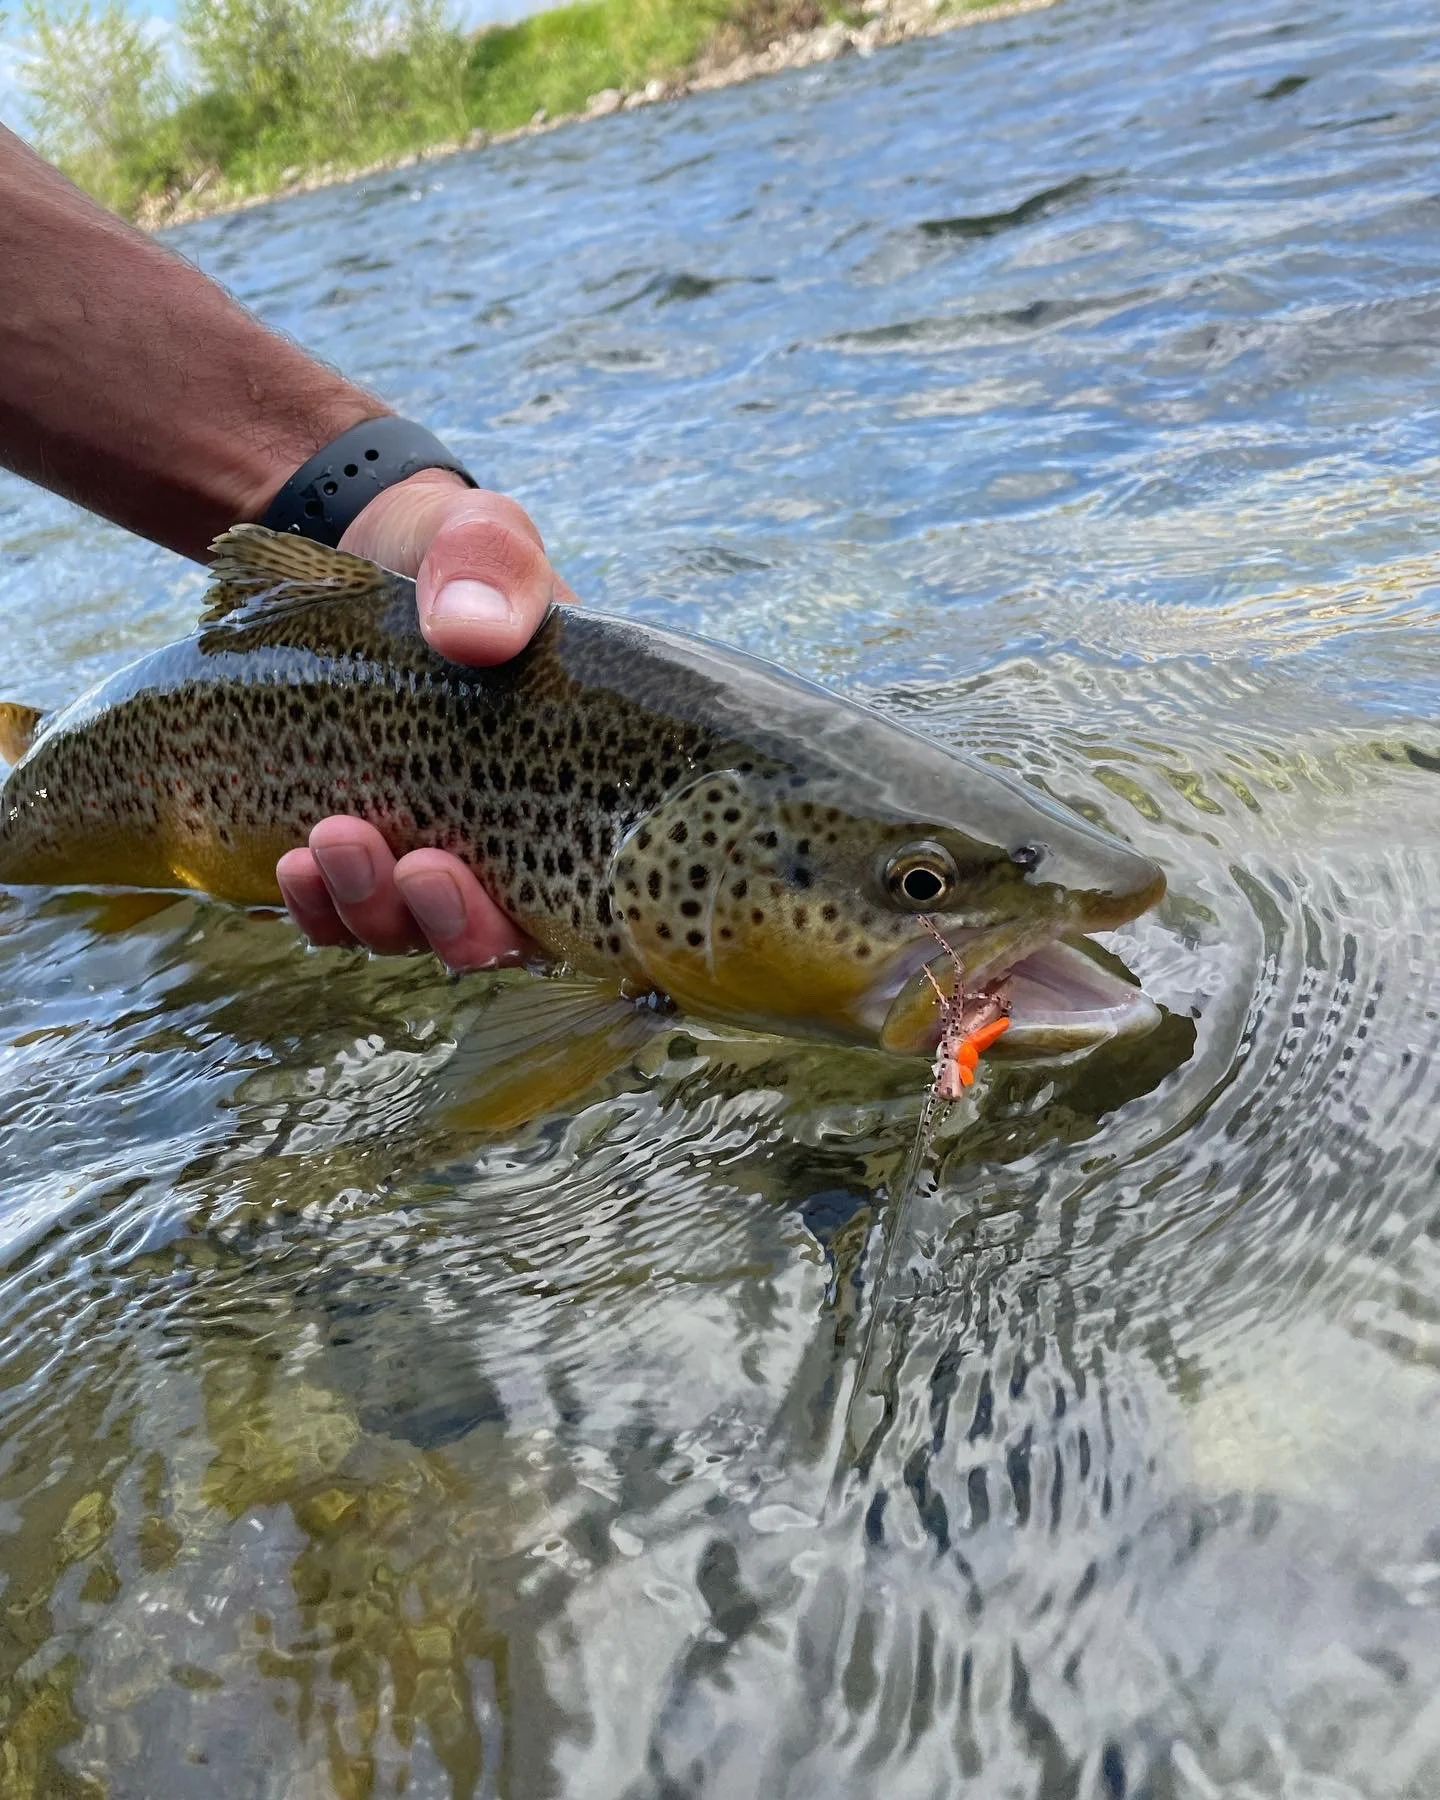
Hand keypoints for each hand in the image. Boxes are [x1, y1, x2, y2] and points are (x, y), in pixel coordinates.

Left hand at [274, 469, 576, 969]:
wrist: (360, 551)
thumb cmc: (451, 558)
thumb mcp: (481, 538)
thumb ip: (492, 572)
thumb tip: (471, 633)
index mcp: (574, 785)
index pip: (583, 892)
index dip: (539, 916)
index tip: (486, 869)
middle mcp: (508, 837)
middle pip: (492, 933)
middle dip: (451, 921)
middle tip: (419, 867)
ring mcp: (428, 848)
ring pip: (408, 929)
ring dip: (372, 906)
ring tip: (333, 842)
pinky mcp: (357, 846)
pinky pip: (339, 912)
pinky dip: (317, 905)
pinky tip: (293, 868)